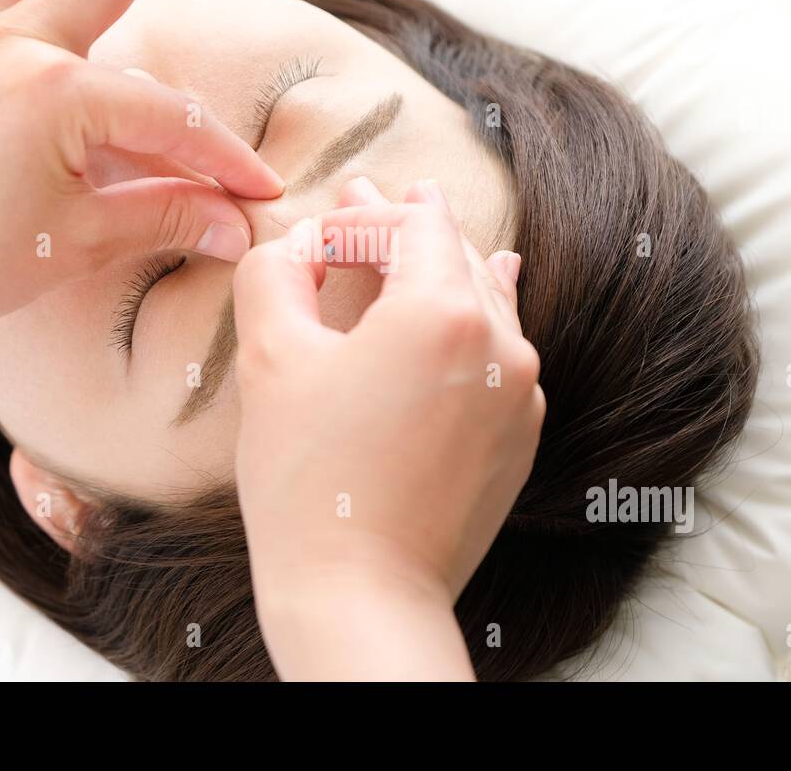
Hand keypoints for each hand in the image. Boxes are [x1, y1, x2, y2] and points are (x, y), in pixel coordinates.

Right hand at [231, 178, 544, 677]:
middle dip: (402, 225)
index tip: (318, 232)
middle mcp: (501, 343)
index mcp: (443, 311)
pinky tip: (483, 295)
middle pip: (455, 253)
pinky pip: (503, 353)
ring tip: (427, 223)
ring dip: (444, 265)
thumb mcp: (270, 358)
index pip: (411, 223)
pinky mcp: (519, 437)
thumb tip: (297, 244)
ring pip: (487, 299)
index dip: (361, 213)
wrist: (360, 592)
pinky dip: (474, 321)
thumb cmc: (307, 477)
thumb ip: (277, 273)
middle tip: (367, 197)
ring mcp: (520, 394)